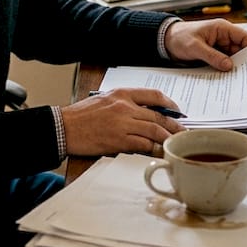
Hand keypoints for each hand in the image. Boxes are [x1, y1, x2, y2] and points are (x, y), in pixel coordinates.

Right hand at [60, 87, 185, 156]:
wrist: (63, 127)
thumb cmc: (81, 115)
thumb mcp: (104, 100)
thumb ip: (124, 103)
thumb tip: (145, 113)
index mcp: (122, 94)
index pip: (154, 95)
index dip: (170, 104)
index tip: (177, 111)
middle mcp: (125, 107)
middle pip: (158, 116)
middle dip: (174, 126)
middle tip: (183, 132)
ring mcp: (123, 124)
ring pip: (155, 131)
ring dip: (167, 139)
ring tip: (175, 145)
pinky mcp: (119, 141)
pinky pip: (143, 145)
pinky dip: (153, 149)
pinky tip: (158, 152)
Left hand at [164, 19, 246, 70]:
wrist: (165, 41)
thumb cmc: (179, 37)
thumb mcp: (195, 47)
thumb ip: (212, 56)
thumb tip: (229, 66)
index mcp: (222, 28)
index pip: (244, 38)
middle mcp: (223, 37)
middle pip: (240, 50)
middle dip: (241, 62)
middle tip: (241, 76)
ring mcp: (219, 46)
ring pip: (232, 58)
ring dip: (232, 67)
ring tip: (233, 79)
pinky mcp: (214, 55)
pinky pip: (223, 62)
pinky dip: (224, 69)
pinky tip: (224, 78)